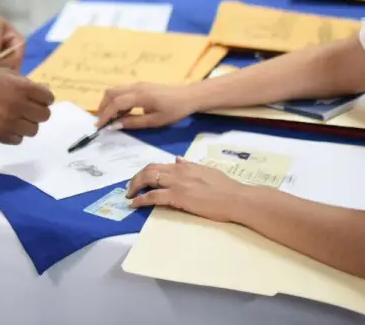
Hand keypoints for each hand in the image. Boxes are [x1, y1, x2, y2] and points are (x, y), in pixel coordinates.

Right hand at [0, 67, 52, 143]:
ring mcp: (10, 122)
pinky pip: (18, 140)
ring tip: (17, 120)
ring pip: (33, 130)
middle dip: (38, 112)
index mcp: (22, 88)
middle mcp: (19, 105)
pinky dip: (15, 134)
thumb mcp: (5, 74)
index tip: (39, 100)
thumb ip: (25, 82)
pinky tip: (7, 127)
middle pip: (44, 116)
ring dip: (27, 125)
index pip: (48, 98)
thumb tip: (45, 89)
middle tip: (29, 110)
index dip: (45, 99)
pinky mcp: (0, 135)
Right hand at [96, 82, 196, 129]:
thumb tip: (115, 125)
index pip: (115, 103)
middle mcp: (135, 87)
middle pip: (111, 92)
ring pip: (115, 89)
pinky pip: (123, 90)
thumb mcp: (155, 121)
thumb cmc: (174, 110)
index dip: (105, 115)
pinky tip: (121, 113)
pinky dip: (117, 100)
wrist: (189, 96)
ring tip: (110, 119)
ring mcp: (138, 84)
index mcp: (139, 96)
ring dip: (109, 103)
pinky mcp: (141, 85)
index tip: (99, 127)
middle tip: (102, 122)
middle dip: (103, 107)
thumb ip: (134, 123)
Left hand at [126, 158, 249, 221]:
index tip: (140, 179)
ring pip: (148, 179)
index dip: (146, 172)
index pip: (159, 165)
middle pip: (149, 170)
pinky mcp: (178, 197)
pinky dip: (141, 199)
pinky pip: (153, 196)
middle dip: (136, 178)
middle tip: (130, 187)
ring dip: (135, 187)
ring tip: (129, 195)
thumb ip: (190, 165)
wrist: (235, 198)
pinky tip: (134, 204)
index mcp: (185, 166)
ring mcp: (177, 183)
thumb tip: (178, 160)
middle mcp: (178, 171)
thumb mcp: (207, 170)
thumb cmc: (226, 187)